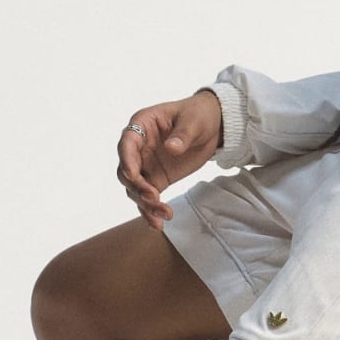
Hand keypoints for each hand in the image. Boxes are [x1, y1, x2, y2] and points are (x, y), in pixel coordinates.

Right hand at [116, 87, 222, 229]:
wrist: (213, 125)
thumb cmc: (199, 115)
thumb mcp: (194, 121)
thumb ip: (182, 134)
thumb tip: (171, 148)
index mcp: (142, 125)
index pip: (127, 142)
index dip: (126, 159)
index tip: (132, 175)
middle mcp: (138, 147)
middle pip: (126, 170)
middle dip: (136, 186)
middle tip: (153, 197)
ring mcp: (145, 165)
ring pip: (134, 188)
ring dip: (145, 203)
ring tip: (164, 214)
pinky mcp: (156, 179)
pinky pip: (147, 198)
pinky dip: (150, 211)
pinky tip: (158, 224)